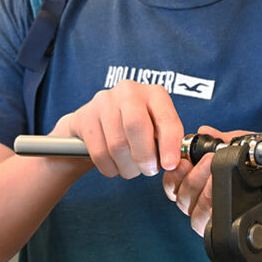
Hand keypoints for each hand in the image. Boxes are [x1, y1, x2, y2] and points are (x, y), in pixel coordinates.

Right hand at [48, 79, 183, 179]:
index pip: (166, 118)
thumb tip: (176, 163)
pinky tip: (115, 167)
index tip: (170, 165)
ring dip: (127, 166)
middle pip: (137, 126)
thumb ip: (168, 142)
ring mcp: (104, 102)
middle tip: (148, 170)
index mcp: (154, 93)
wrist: (95, 124)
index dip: (170, 145)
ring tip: (132, 169)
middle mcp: (129, 91)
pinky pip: (99, 153)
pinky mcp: (85, 117)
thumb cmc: (134, 130)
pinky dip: (110, 168)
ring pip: (117, 144)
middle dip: (144, 156)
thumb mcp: (155, 129)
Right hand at [165, 130, 261, 249]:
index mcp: (236, 177)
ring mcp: (235, 220)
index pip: (192, 173)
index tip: (185, 161)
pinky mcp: (244, 239)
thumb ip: (247, 140)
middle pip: (185, 193)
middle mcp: (230, 199)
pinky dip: (210, 219)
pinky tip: (221, 208)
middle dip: (190, 180)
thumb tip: (210, 132)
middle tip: (206, 170)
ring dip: (198, 198)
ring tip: (216, 186)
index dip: (183, 168)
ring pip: (193, 214)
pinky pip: (214, 233)